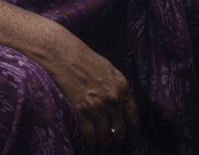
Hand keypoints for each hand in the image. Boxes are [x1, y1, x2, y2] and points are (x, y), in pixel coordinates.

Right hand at [38, 24, 139, 154]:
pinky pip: (91, 137)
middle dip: (119, 146)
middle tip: (115, 152)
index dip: (134, 135)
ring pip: (106, 138)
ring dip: (105, 149)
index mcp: (122, 87)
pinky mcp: (82, 111)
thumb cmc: (84, 59)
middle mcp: (113, 99)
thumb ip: (117, 88)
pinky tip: (90, 150)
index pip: (134, 118)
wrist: (63, 53)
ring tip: (102, 153)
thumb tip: (121, 108)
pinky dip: (91, 147)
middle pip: (121, 132)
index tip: (132, 145)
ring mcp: (97, 106)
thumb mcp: (109, 70)